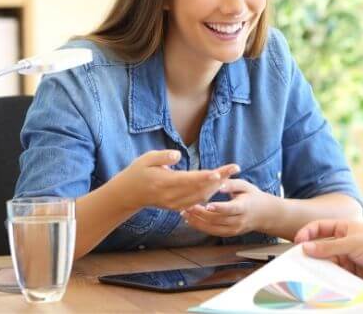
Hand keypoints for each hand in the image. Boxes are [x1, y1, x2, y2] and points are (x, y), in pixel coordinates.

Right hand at [111, 150, 239, 211]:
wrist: (128, 194)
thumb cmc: (137, 172)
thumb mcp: (146, 159)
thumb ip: (162, 156)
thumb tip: (177, 155)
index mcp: (165, 182)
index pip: (192, 179)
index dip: (209, 176)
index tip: (222, 171)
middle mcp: (172, 195)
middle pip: (201, 188)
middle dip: (220, 179)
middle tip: (235, 169)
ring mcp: (174, 203)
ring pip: (200, 197)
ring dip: (216, 187)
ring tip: (229, 175)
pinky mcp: (175, 207)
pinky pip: (195, 202)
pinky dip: (207, 195)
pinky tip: (217, 187)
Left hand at [181, 178, 272, 236]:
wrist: (263, 214)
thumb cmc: (252, 196)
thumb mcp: (245, 186)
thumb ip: (231, 184)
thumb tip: (219, 184)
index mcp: (244, 207)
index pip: (230, 209)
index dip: (219, 207)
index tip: (207, 204)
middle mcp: (238, 221)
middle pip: (217, 219)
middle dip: (201, 214)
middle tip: (188, 206)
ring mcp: (234, 229)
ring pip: (213, 228)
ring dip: (197, 222)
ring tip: (185, 213)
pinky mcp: (229, 234)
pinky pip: (213, 232)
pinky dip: (201, 227)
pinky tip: (190, 221)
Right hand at [294, 220, 362, 289]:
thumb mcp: (352, 243)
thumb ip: (329, 246)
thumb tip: (307, 246)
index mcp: (345, 228)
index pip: (320, 227)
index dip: (307, 232)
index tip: (298, 241)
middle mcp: (344, 243)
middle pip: (320, 246)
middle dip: (309, 252)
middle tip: (297, 259)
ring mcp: (346, 259)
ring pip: (325, 262)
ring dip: (317, 266)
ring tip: (307, 272)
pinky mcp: (349, 274)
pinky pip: (333, 275)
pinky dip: (326, 277)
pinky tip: (322, 280)